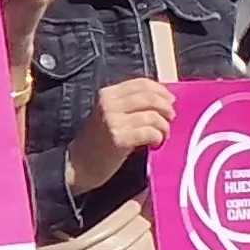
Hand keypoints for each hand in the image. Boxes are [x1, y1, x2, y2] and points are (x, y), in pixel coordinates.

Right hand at [67, 76, 174, 193]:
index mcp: (107, 94)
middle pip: (149, 98)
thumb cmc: (99, 140)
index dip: (161, 91)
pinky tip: (155, 143)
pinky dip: (158, 137)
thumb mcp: (111, 113)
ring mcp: (112, 121)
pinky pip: (150, 133)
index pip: (141, 84)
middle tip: (170, 118)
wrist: (79, 165)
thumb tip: (164, 100)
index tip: (170, 100)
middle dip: (166, 108)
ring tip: (163, 135)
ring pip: (153, 116)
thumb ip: (131, 104)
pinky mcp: (119, 139)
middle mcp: (109, 104)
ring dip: (164, 126)